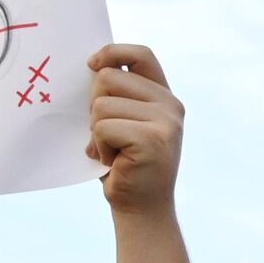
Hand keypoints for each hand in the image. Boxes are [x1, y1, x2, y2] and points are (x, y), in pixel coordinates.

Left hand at [83, 43, 183, 214]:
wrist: (143, 209)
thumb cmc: (125, 165)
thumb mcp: (124, 123)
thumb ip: (117, 96)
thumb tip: (93, 69)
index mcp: (164, 96)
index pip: (141, 55)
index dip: (113, 52)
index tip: (92, 65)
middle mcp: (170, 105)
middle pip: (108, 78)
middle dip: (95, 106)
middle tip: (106, 135)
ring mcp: (165, 121)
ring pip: (101, 105)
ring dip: (96, 132)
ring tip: (112, 151)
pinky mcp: (153, 139)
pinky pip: (103, 127)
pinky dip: (99, 147)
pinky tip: (114, 162)